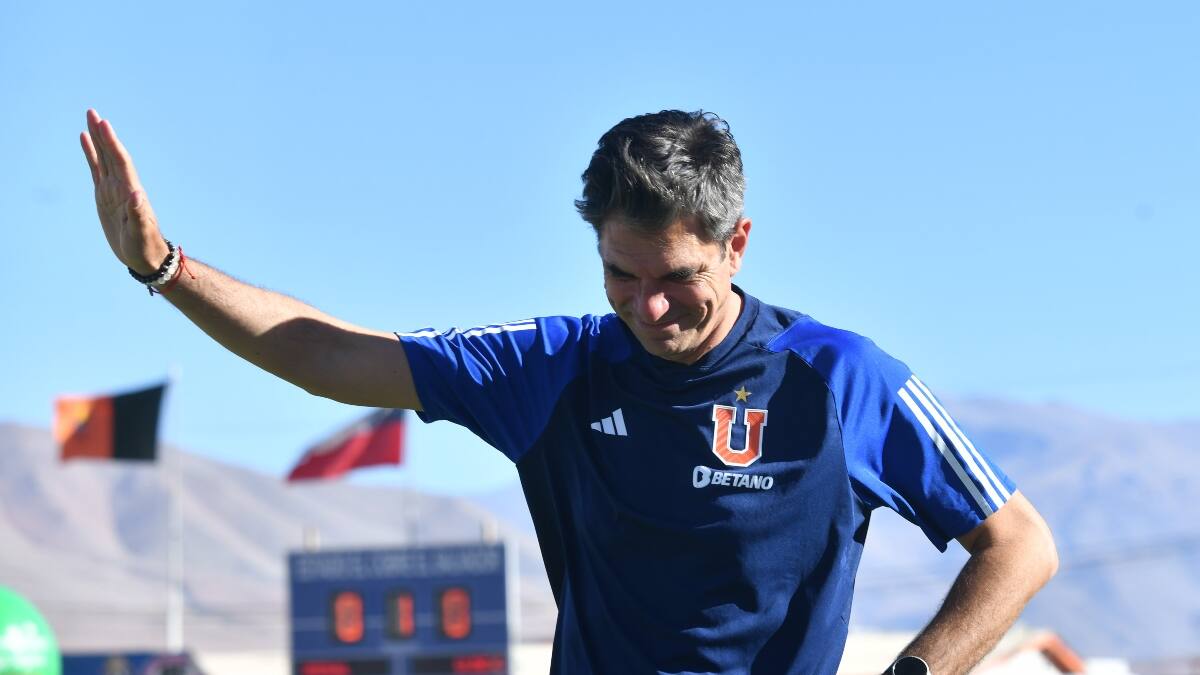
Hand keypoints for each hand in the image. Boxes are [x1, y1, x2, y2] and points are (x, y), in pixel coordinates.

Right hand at [80, 109, 168, 274]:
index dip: (113, 143)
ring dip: (97, 139)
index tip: (104, 124)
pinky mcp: (105, 196)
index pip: (121, 162)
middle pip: (112, 154)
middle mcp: (123, 186)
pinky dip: (92, 155)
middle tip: (92, 112)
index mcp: (131, 192)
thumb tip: (136, 195)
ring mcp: (113, 190)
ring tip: (90, 119)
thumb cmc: (145, 247)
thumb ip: (139, 215)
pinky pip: (97, 170)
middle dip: (103, 134)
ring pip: (104, 159)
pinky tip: (86, 141)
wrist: (146, 257)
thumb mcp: (141, 234)